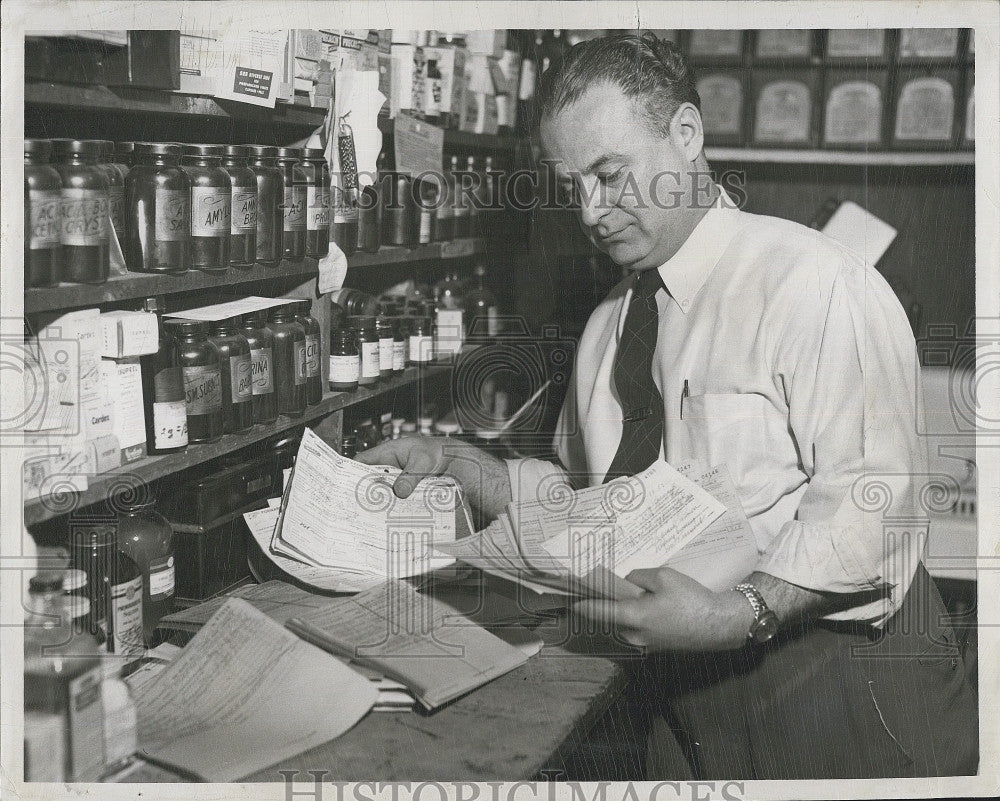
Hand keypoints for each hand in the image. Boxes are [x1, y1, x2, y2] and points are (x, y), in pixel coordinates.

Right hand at [356, 438, 511, 520]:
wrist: (457, 463)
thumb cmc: (439, 454)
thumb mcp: (423, 462)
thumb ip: (410, 476)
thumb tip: (399, 492)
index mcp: (388, 453)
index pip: (362, 462)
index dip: (351, 473)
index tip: (343, 488)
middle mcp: (390, 467)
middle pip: (371, 481)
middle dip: (364, 493)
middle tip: (356, 509)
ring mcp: (398, 481)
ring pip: (383, 493)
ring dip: (380, 503)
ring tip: (370, 518)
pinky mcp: (406, 492)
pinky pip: (396, 500)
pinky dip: (393, 508)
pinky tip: (390, 519)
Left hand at [573, 566, 754, 651]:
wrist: (721, 625)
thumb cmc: (692, 600)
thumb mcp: (664, 577)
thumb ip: (639, 577)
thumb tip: (629, 583)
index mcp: (634, 617)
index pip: (598, 612)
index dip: (583, 604)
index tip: (569, 599)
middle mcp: (636, 635)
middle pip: (613, 617)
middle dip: (613, 603)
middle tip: (615, 586)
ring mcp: (647, 644)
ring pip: (627, 624)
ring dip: (629, 610)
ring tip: (646, 594)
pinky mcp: (658, 646)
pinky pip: (640, 629)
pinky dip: (641, 618)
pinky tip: (657, 605)